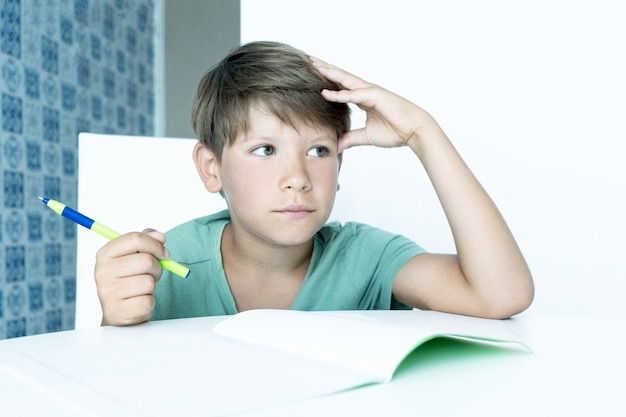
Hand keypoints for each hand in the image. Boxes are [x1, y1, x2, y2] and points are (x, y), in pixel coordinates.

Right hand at [94, 229, 166, 325]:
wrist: (118, 311)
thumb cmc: (129, 279)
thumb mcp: (133, 256)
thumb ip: (146, 240)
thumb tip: (160, 236)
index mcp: (105, 254)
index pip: (135, 239)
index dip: (155, 244)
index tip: (164, 253)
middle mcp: (102, 272)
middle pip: (146, 261)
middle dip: (157, 268)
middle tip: (153, 274)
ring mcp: (108, 292)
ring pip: (148, 282)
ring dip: (152, 286)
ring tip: (143, 289)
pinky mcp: (117, 311)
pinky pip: (147, 301)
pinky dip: (150, 302)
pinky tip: (139, 301)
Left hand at [311, 57, 437, 153]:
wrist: (414, 131)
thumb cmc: (395, 131)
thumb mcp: (366, 136)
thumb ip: (351, 139)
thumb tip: (337, 146)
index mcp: (363, 99)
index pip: (341, 87)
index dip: (328, 81)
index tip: (312, 75)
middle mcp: (365, 92)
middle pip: (341, 78)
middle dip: (325, 69)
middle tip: (309, 60)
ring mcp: (370, 92)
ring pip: (345, 80)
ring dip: (329, 72)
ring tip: (314, 64)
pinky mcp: (375, 96)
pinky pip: (353, 95)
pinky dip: (339, 94)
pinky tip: (326, 93)